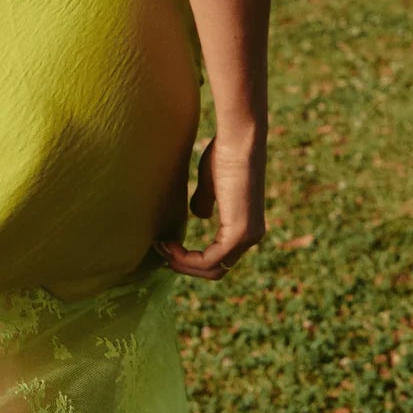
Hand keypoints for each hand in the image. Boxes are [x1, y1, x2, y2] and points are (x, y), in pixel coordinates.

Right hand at [158, 134, 265, 280]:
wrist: (238, 141)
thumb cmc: (224, 153)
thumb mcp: (211, 183)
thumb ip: (205, 201)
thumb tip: (200, 215)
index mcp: (247, 225)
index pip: (219, 257)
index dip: (190, 258)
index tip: (166, 242)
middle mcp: (252, 236)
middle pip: (215, 270)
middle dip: (184, 265)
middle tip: (160, 248)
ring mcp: (248, 237)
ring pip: (212, 270)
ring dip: (182, 263)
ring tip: (161, 245)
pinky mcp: (239, 234)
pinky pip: (210, 261)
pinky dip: (186, 258)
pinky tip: (169, 244)